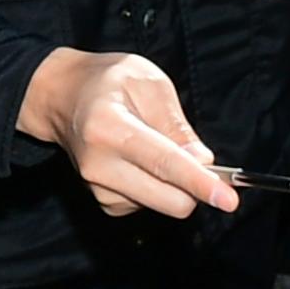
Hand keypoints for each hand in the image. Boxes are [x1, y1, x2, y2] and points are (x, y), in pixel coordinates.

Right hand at [16, 48, 236, 219]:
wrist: (61, 96)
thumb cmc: (107, 82)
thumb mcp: (148, 83)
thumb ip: (178, 125)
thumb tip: (203, 163)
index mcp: (109, 126)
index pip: (163, 162)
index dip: (200, 183)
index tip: (228, 200)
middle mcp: (98, 163)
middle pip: (169, 199)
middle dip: (196, 186)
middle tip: (195, 155)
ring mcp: (97, 186)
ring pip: (163, 204)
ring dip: (173, 183)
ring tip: (150, 145)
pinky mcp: (102, 200)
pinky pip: (149, 206)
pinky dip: (157, 187)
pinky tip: (139, 161)